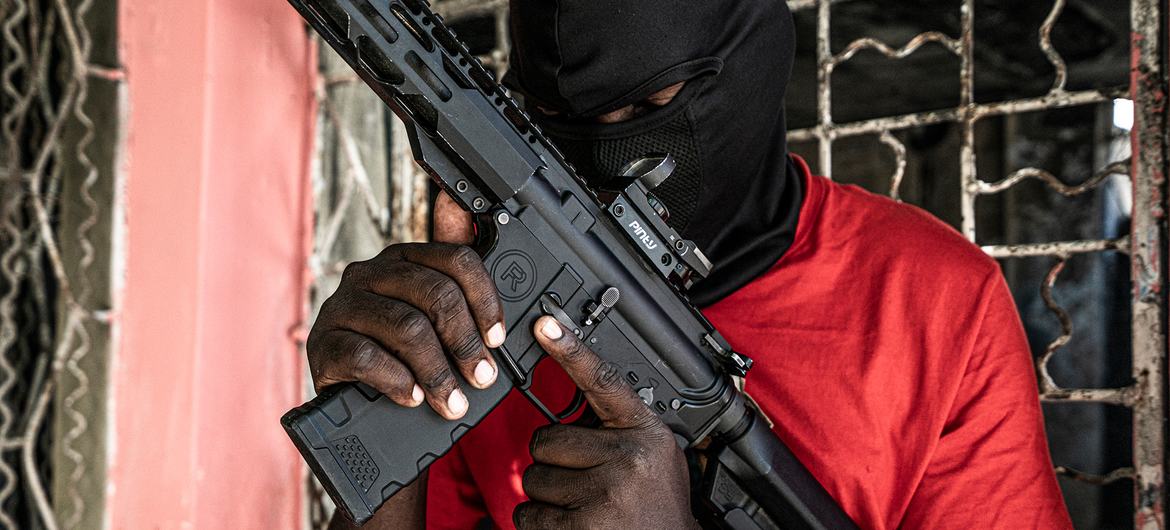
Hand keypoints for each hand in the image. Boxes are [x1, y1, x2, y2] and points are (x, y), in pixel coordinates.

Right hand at [307, 192, 502, 418]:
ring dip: (438, 371)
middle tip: (480, 377)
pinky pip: (368, 357)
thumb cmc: (394, 347)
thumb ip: (452, 271)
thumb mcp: (428, 312)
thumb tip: (455, 201)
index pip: (457, 260)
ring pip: (407, 328)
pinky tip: (412, 396)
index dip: (485, 300)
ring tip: (452, 401)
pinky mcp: (324, 342)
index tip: (496, 338)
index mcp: (404, 259)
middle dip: (465, 342)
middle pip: (436, 295)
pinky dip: (398, 381)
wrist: (346, 389)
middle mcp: (371, 273)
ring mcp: (343, 305)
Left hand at [514, 316, 698, 529]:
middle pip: (545, 440)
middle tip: (586, 484)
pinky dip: (541, 525)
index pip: (604, 382)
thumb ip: (618, 433)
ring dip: (548, 498)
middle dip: (555, 465)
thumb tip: (568, 417)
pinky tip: (573, 526)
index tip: (545, 325)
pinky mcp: (584, 524)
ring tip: (586, 508)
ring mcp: (607, 490)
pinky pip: (528, 514)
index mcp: (646, 432)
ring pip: (533, 479)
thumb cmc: (657, 510)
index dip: (571, 350)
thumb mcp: (653, 459)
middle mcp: (629, 456)